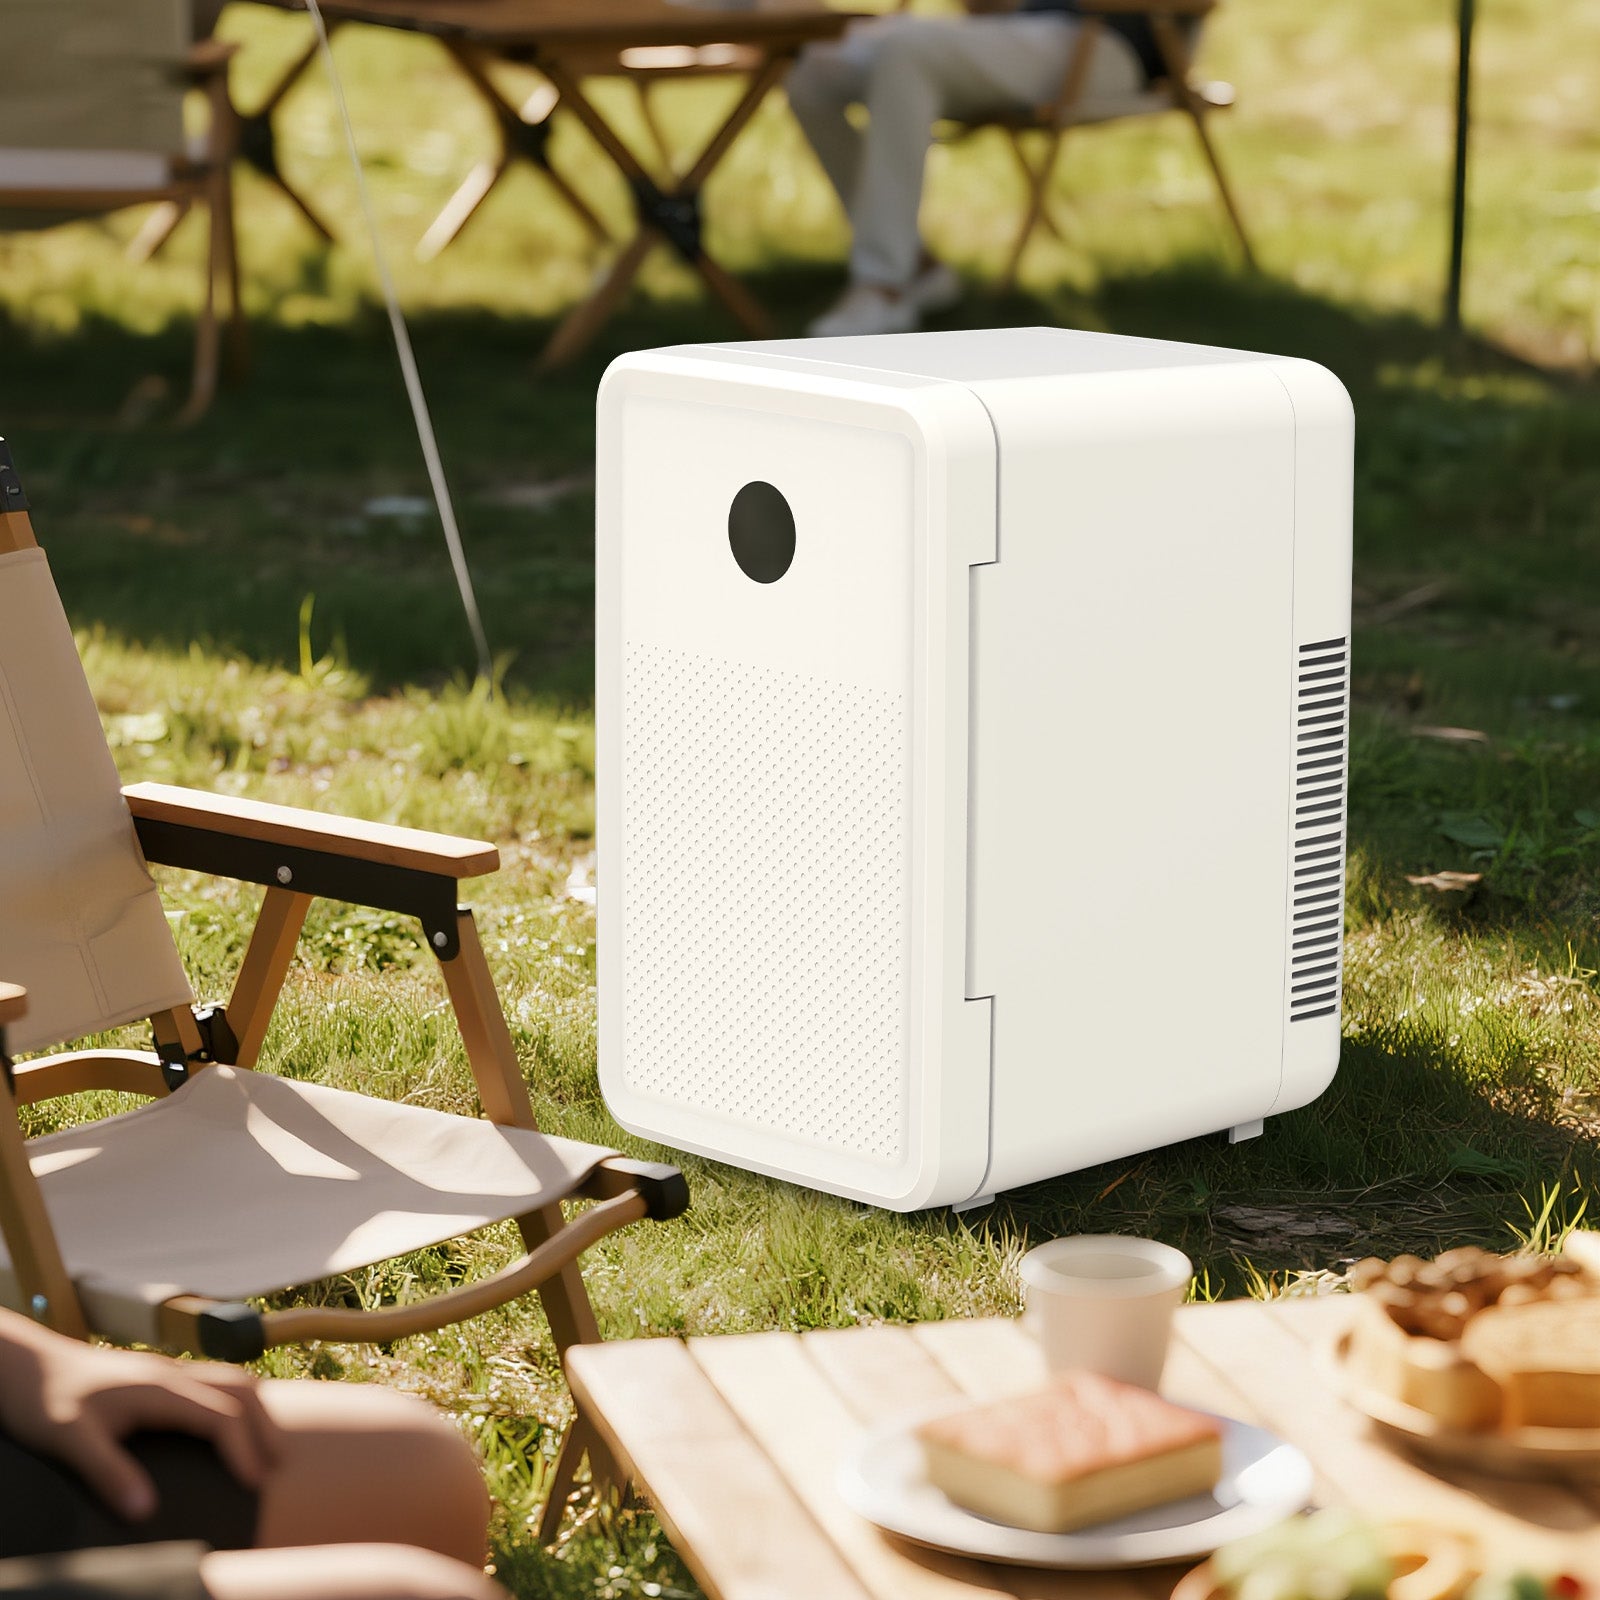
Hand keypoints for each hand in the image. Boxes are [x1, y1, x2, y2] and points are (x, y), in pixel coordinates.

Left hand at [0, 1308, 276, 1520]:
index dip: (244, 1449)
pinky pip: (213, 1380)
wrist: (22, 1361)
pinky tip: (227, 1422)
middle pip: (240, 1390)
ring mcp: (166, 1369)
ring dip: (256, 1410)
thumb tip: (147, 1511)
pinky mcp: (157, 1373)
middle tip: (276, 1467)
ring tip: (264, 1445)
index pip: (221, 1416)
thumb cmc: (42, 1398)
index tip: (256, 1484)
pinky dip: (236, 1400)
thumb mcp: (69, 1440)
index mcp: (160, 1388)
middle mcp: (172, 1373)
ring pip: (231, 1379)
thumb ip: (109, 1473)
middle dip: (265, 1427)